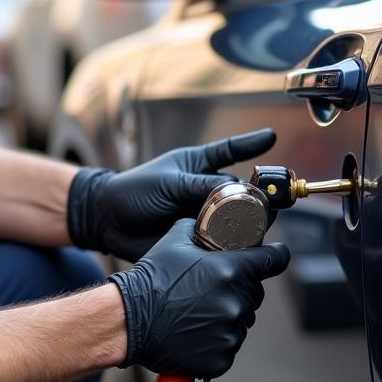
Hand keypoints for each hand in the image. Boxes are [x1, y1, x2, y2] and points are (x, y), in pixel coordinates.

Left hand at [66, 129, 275, 260]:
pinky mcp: (198, 240)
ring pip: (237, 218)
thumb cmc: (134, 191)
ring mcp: (203, 216)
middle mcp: (204, 191)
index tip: (271, 136)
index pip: (229, 151)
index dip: (251, 145)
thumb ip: (201, 186)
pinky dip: (234, 243)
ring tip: (262, 221)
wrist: (107, 221)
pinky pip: (223, 242)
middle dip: (260, 193)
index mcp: (197, 167)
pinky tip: (244, 245)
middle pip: (242, 190)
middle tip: (274, 197)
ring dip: (250, 220)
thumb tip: (237, 189)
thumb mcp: (169, 183)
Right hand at [110, 218, 289, 379]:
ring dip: (226, 315)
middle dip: (239, 288)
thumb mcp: (173, 242)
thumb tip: (208, 220)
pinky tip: (194, 334)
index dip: (275, 255)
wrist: (127, 321)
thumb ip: (197, 228)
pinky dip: (215, 342)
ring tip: (197, 312)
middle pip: (254, 292)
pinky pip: (227, 346)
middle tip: (211, 289)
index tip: (276, 255)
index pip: (273, 260)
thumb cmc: (149, 279)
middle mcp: (234, 302)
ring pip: (240, 320)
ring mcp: (229, 333)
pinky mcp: (220, 359)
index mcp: (229, 270)